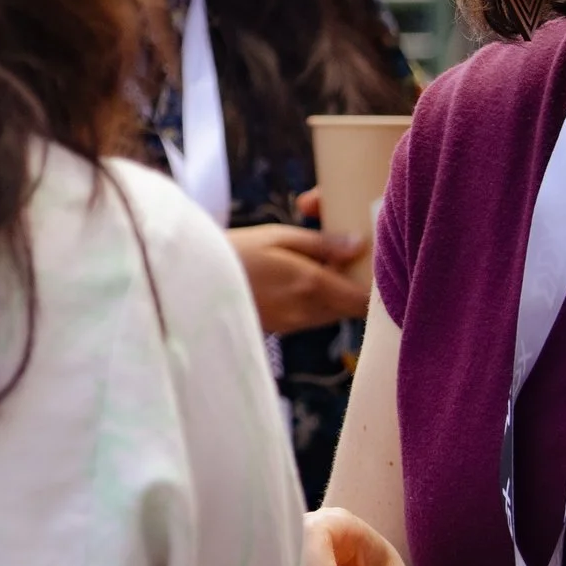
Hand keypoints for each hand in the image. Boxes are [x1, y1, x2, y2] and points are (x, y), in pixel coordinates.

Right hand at [230, 223, 368, 334]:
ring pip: (329, 313)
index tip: (370, 264)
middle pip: (348, 307)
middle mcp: (307, 311)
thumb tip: (359, 245)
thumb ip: (322, 244)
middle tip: (341, 255)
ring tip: (314, 263)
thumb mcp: (278, 237)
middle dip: (350, 285)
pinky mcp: (279, 328)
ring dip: (330, 293)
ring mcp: (292, 324)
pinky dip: (311, 301)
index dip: (374, 286)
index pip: (363, 300)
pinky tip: (294, 279)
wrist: (191, 282)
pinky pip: (309, 317)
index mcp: (311, 285)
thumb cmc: (234, 251)